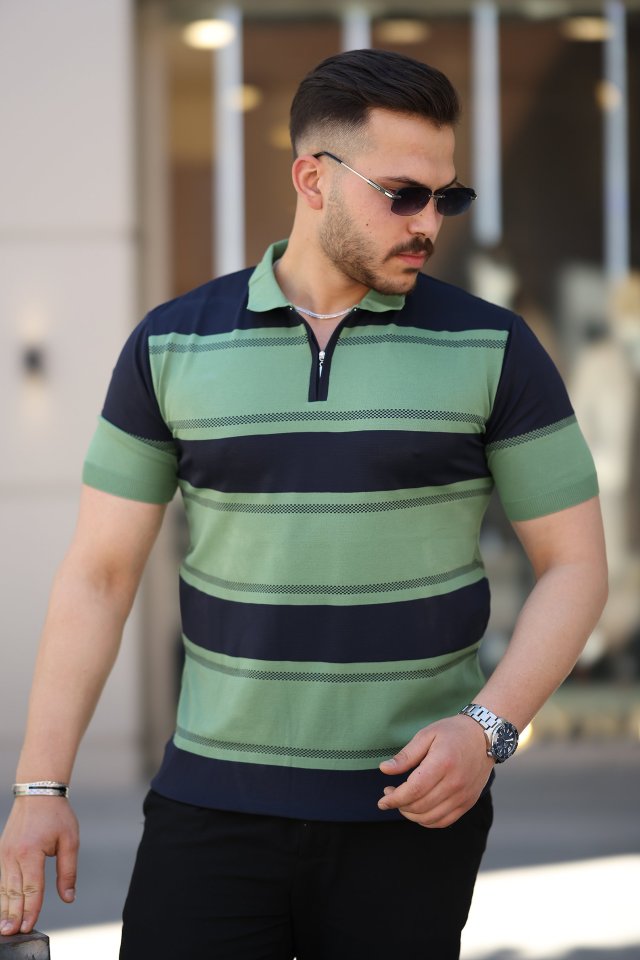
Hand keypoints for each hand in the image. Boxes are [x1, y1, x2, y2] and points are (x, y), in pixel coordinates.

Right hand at [0, 798, 78, 934]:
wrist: (37, 793)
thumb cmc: (57, 815)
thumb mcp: (70, 840)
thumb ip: (68, 871)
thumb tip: (69, 897)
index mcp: (31, 852)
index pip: (32, 888)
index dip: (31, 909)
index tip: (29, 926)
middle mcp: (13, 855)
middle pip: (15, 892)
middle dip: (15, 915)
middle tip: (14, 934)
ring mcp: (4, 854)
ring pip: (4, 887)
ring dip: (5, 908)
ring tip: (5, 927)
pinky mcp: (2, 853)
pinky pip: (0, 878)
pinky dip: (1, 894)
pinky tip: (2, 907)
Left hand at [377, 714, 493, 827]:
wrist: (484, 737)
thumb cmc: (453, 732)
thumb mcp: (426, 735)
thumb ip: (405, 755)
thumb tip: (384, 769)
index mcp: (443, 763)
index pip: (414, 790)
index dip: (395, 799)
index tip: (382, 800)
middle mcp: (455, 783)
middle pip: (420, 806)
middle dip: (399, 805)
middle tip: (390, 794)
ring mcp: (463, 796)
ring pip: (430, 818)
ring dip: (411, 815)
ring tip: (403, 802)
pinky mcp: (468, 803)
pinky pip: (444, 821)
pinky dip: (427, 821)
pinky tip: (418, 810)